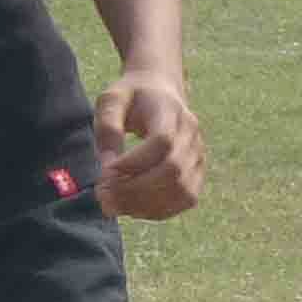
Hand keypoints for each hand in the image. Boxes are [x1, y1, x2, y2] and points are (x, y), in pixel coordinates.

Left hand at [94, 79, 205, 220]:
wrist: (161, 91)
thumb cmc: (132, 97)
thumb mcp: (112, 100)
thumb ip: (108, 128)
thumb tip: (108, 167)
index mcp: (170, 110)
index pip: (161, 142)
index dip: (133, 163)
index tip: (105, 172)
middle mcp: (191, 133)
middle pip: (172, 170)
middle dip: (135, 189)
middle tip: (103, 196)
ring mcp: (198, 154)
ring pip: (181, 190)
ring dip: (145, 204)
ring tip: (114, 204)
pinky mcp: (197, 172)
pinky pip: (185, 199)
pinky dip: (158, 210)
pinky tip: (132, 207)